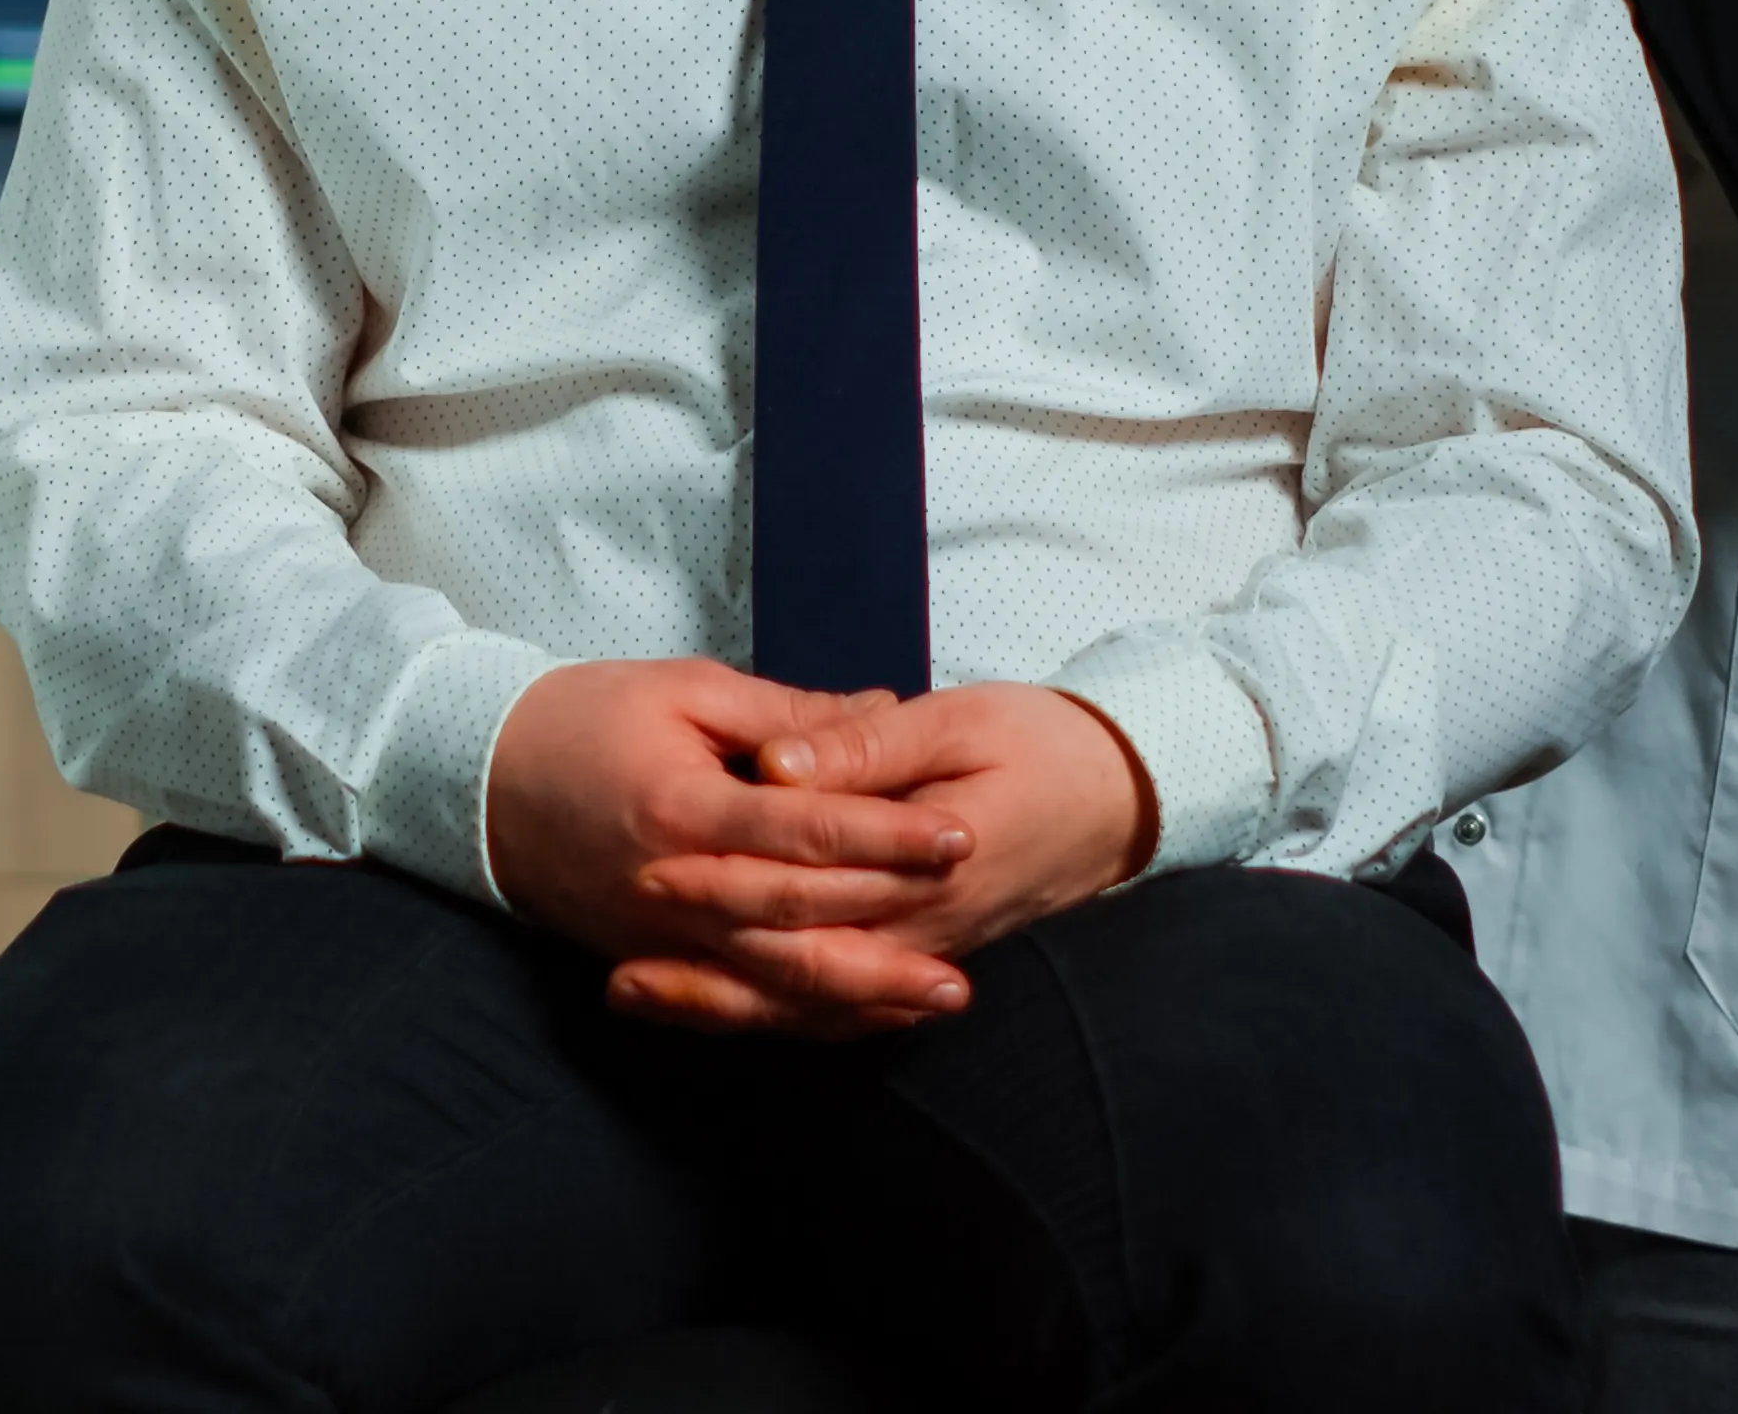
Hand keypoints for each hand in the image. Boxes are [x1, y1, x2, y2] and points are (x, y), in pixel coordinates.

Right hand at [484, 662, 975, 1037]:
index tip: (957, 834)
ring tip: (938, 994)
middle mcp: (670, 883)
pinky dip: (797, 1012)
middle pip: (798, 918)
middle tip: (974, 936)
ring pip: (772, 978)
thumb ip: (786, 715)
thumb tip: (882, 713)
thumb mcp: (684, 690)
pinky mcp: (643, 956)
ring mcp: (654, 933)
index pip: (804, 828)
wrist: (470, 776)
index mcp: (682, 805)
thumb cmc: (580, 716)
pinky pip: (732, 999)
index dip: (886, 834)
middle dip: (893, 930)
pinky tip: (856, 1015)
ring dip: (861, 991)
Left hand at [607, 682, 1155, 1033]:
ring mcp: (923, 954)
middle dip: (705, 961)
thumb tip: (779, 764)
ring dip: (724, 1004)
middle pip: (801, 963)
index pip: (815, 884)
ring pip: (813, 1004)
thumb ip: (865, 749)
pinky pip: (840, 1010)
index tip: (652, 865)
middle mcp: (925, 928)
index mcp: (929, 862)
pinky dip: (772, 1016)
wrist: (1119, 798)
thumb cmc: (1039, 743)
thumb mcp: (957, 721)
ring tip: (635, 995)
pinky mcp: (918, 960)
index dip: (729, 879)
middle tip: (619, 954)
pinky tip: (711, 1008)